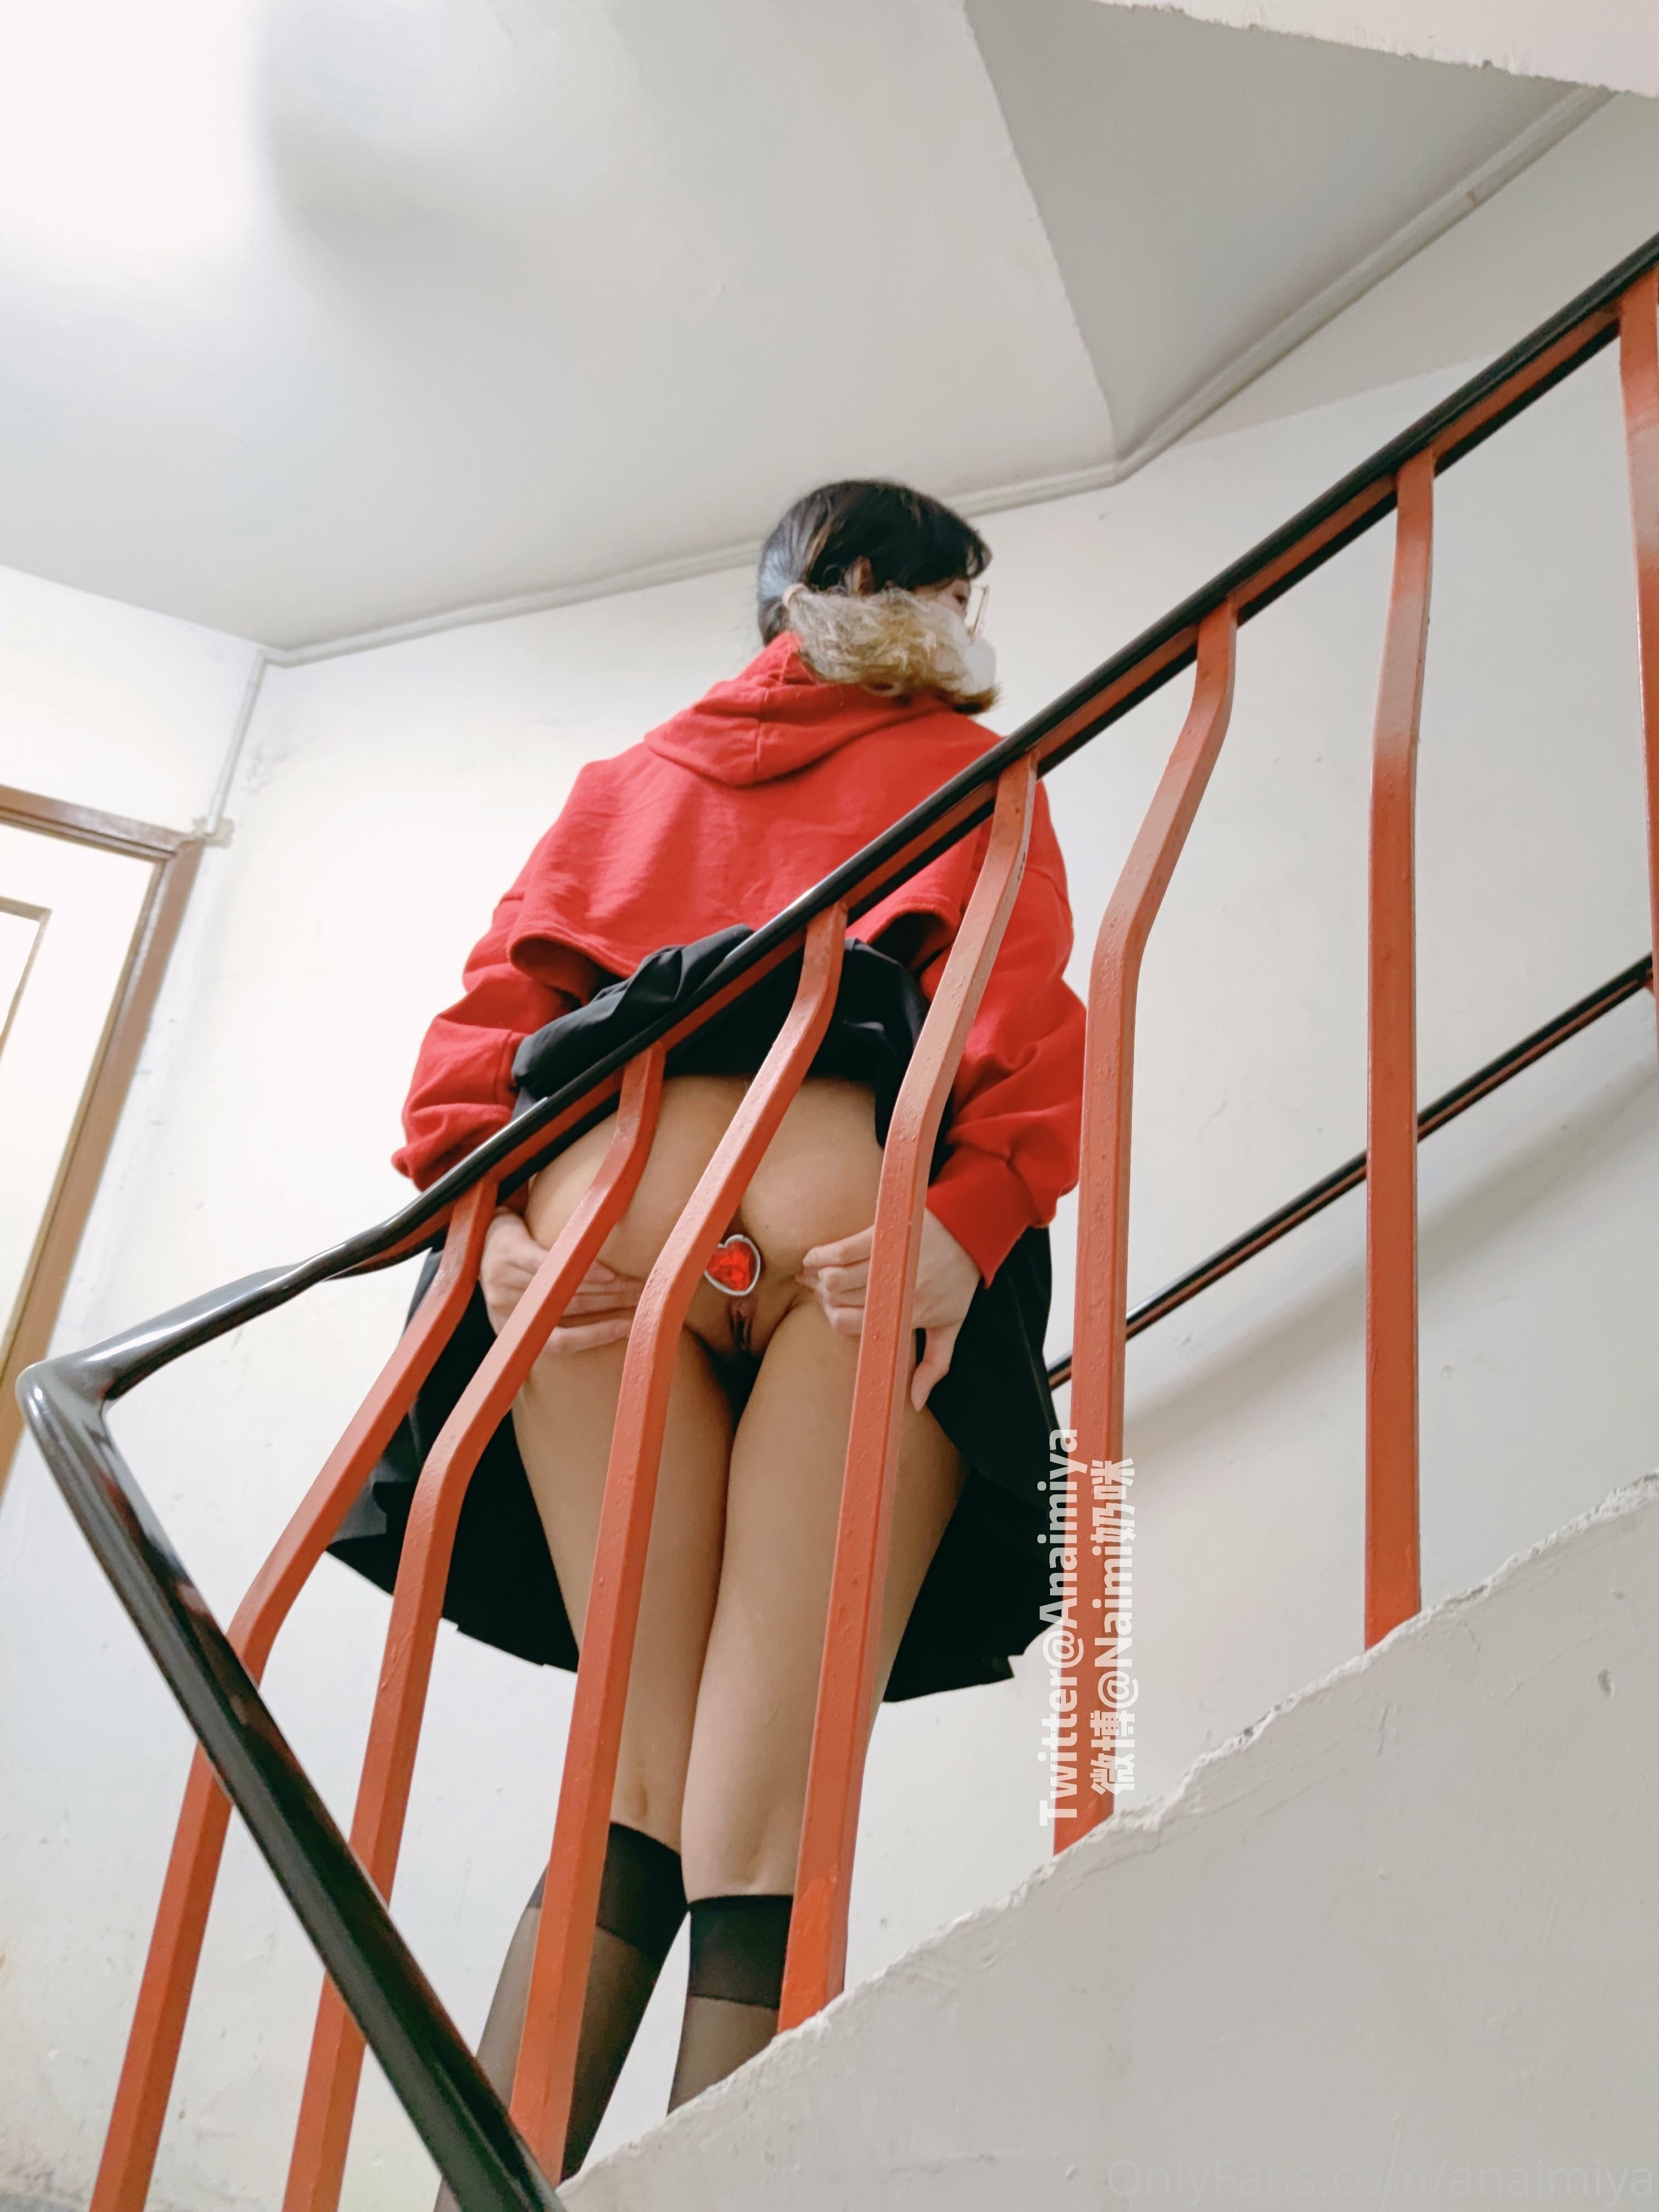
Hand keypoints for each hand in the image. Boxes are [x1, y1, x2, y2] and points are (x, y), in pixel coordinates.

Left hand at [479, 1210, 643, 1350]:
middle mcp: (508, 1309)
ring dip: (607, 1288)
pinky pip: (549, 1264)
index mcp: (515, 1329)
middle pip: (572, 1309)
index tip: (629, 1328)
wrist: (479, 1231)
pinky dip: (580, 1270)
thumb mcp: (524, 1300)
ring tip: (637, 1284)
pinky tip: (607, 1273)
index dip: (596, 1337)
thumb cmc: (509, 1270)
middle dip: (614, 1304)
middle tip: (646, 1298)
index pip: (560, 1343)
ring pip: (566, 1289)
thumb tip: (598, 1328)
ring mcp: (506, 1280)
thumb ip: (550, 1316)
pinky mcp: (509, 1252)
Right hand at [798, 1209, 979, 1410]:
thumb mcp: (951, 1326)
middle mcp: (897, 1291)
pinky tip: (812, 1259)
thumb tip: (914, 1403)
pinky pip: (840, 1250)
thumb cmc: (958, 1280)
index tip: (832, 1309)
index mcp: (909, 1315)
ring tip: (817, 1274)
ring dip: (819, 1277)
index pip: (849, 1324)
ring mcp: (890, 1263)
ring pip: (834, 1278)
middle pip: (837, 1300)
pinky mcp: (884, 1236)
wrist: (973, 1231)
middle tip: (825, 1290)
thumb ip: (934, 1365)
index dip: (833, 1318)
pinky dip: (820, 1255)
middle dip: (824, 1296)